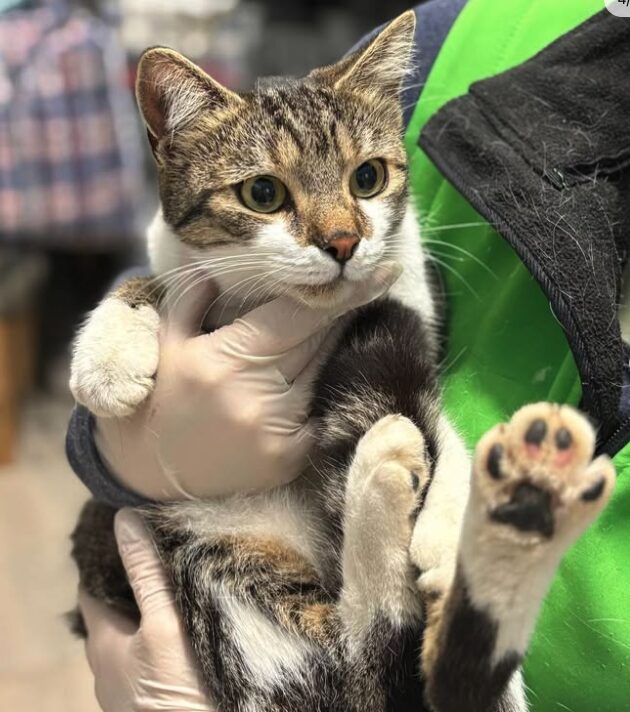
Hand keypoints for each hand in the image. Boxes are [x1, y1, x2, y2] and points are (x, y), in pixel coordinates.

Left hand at [79, 509, 212, 711]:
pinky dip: (155, 639)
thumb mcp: (165, 624)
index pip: (90, 593)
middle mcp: (106, 670)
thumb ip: (146, 574)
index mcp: (103, 644)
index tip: (123, 537)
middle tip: (155, 555)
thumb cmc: (177, 685)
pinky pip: (144, 661)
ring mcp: (126, 691)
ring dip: (142, 616)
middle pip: (109, 618)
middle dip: (126, 587)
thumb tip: (124, 519)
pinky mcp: (149, 703)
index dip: (102, 564)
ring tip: (171, 588)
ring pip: (128, 641)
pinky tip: (180, 632)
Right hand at [95, 264, 400, 498]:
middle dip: (344, 311)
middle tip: (370, 282)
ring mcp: (280, 432)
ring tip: (351, 316)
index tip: (382, 272)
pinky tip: (330, 365)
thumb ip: (192, 299)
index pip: (297, 317)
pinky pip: (321, 407)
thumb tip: (219, 270)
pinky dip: (326, 383)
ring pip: (324, 371)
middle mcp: (259, 396)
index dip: (342, 294)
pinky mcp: (291, 459)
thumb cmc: (160, 398)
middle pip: (319, 341)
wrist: (151, 470)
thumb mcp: (166, 341)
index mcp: (226, 360)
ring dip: (336, 345)